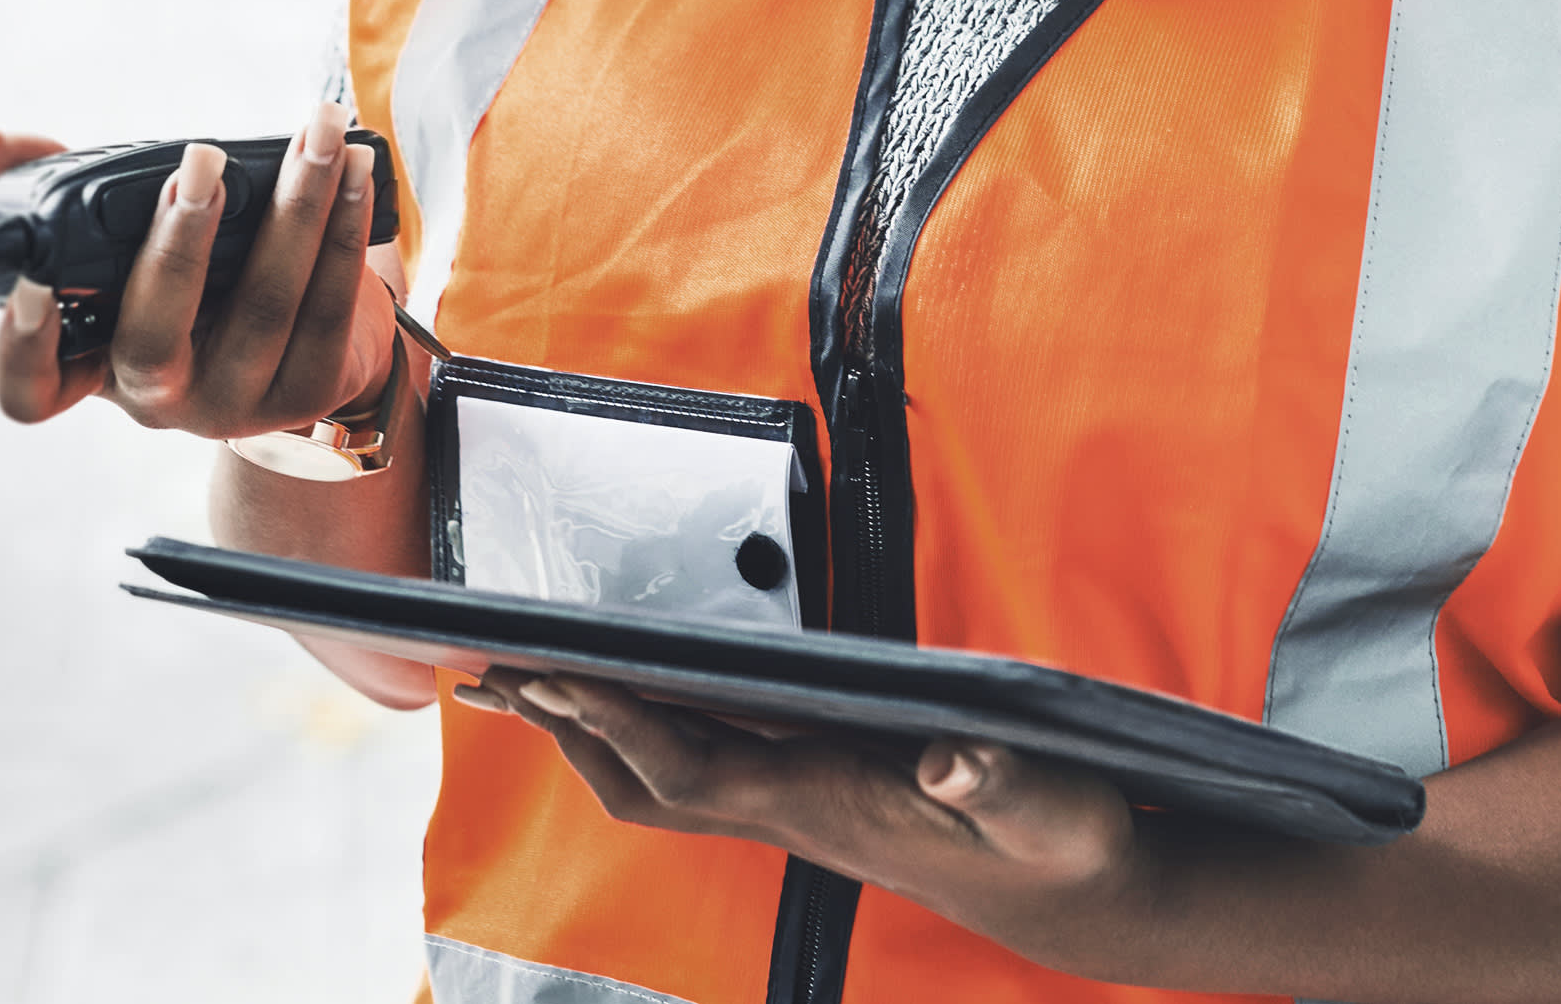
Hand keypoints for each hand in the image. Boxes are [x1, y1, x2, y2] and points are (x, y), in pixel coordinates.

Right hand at [0, 109, 396, 435]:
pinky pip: (329, 307)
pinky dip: (343, 230)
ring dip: (295, 209)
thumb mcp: (127, 239)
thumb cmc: (196, 276)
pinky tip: (355, 171)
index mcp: (96, 364)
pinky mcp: (312, 390)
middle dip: (177, 244)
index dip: (23, 349)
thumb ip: (55, 181)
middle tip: (200, 160)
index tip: (35, 283)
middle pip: (154, 342)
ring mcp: (238, 403)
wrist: (306, 345)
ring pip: (263, 309)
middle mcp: (160, 398)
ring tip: (314, 134)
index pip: (32, 391)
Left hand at [462, 674, 1150, 975]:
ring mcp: (797, 804)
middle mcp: (793, 808)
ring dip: (589, 730)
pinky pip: (699, 763)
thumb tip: (950, 756)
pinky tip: (632, 695)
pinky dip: (643, 725)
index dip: (618, 718)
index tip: (552, 669)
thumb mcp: (1055, 806)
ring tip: (525, 679)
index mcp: (829, 800)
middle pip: (644, 780)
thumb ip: (1005, 780)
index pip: (694, 765)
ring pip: (660, 779)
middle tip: (489, 667)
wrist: (1070, 893)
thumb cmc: (1062, 843)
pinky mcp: (811, 791)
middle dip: (566, 725)